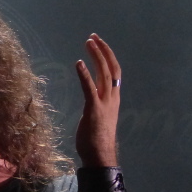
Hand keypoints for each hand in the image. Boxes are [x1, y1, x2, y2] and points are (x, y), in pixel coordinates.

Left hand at [75, 34, 120, 166]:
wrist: (100, 155)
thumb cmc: (96, 138)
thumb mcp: (99, 115)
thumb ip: (98, 102)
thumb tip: (92, 94)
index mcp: (113, 97)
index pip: (114, 71)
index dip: (107, 55)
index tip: (98, 43)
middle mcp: (112, 97)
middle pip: (111, 67)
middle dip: (102, 50)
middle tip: (92, 37)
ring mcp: (104, 102)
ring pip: (104, 73)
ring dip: (96, 56)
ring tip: (88, 42)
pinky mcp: (93, 109)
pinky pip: (89, 87)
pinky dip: (84, 74)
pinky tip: (77, 63)